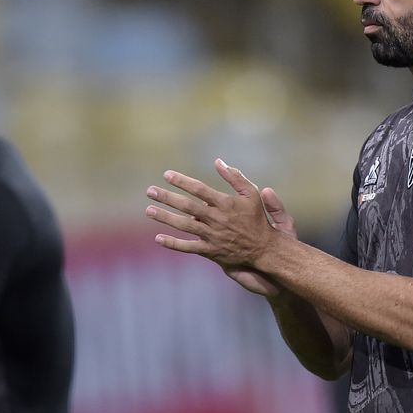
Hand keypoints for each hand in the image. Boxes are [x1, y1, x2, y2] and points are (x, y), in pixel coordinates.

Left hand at [145, 159, 289, 295]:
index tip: (167, 174)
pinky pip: (188, 247)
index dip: (182, 181)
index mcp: (225, 203)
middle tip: (150, 191)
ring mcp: (212, 236)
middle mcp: (216, 219)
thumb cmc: (257, 217)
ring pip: (184, 225)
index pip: (199, 189)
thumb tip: (218, 161)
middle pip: (187, 206)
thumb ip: (235, 176)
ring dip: (165, 218)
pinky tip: (158, 238)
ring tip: (149, 210)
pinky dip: (173, 243)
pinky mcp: (210, 251)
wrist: (264, 248)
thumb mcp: (251, 193)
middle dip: (167, 198)